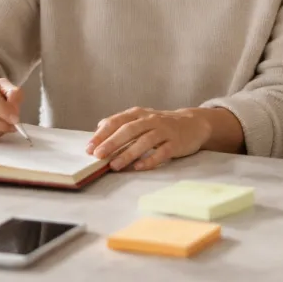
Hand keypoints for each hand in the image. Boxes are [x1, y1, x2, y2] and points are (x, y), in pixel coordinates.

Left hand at [85, 107, 211, 171]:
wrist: (193, 123)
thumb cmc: (161, 124)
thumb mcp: (141, 118)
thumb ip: (121, 122)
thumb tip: (99, 128)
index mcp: (139, 114)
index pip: (117, 121)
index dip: (102, 134)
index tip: (89, 147)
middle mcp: (151, 120)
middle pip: (129, 130)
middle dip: (112, 142)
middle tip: (98, 155)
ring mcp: (165, 131)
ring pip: (145, 141)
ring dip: (128, 153)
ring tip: (114, 165)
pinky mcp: (176, 143)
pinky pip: (162, 152)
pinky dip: (150, 160)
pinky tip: (139, 168)